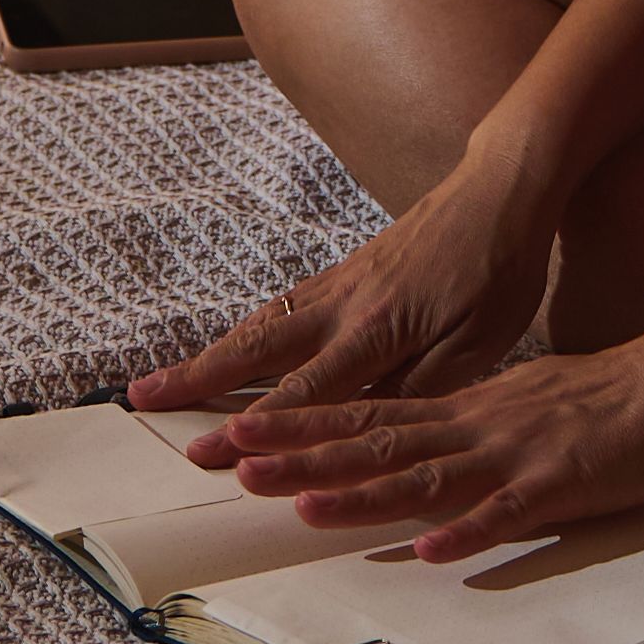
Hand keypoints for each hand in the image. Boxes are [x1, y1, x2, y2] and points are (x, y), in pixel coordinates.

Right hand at [125, 167, 544, 437]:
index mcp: (379, 329)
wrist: (500, 189)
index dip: (257, 427)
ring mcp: (339, 284)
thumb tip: (367, 425)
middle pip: (259, 351)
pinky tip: (225, 349)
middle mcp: (345, 304)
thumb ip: (422, 386)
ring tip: (159, 383)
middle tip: (143, 405)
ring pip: (260, 326)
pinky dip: (241, 332)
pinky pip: (280, 307)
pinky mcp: (344, 271)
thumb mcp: (481, 342)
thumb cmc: (500, 270)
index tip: (209, 454)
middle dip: (198, 383)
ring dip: (207, 357)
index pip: (306, 391)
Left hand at [217, 334, 643, 559]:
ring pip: (427, 476)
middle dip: (305, 457)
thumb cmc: (598, 400)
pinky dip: (467, 531)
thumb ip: (463, 426)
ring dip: (364, 493)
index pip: (368, 413)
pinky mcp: (559, 483)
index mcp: (463, 408)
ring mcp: (514, 454)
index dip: (303, 425)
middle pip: (377, 441)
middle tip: (236, 467)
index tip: (241, 433)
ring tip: (306, 506)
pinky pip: (508, 512)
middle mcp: (475, 426)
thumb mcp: (514, 404)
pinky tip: (430, 550)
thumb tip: (414, 446)